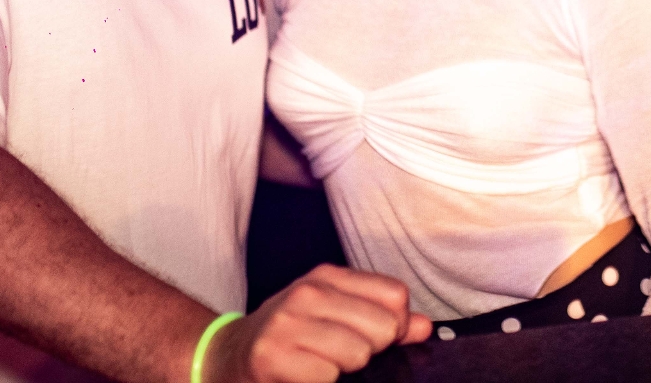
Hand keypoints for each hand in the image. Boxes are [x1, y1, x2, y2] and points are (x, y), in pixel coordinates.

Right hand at [207, 265, 431, 382]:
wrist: (227, 356)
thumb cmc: (286, 338)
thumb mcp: (332, 315)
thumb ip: (380, 318)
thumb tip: (424, 327)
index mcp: (327, 277)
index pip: (395, 296)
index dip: (393, 327)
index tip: (373, 339)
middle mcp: (308, 293)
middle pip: (381, 327)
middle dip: (370, 352)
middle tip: (342, 358)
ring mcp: (288, 324)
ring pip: (357, 354)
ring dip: (345, 371)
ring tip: (322, 367)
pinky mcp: (272, 356)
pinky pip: (327, 377)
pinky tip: (305, 377)